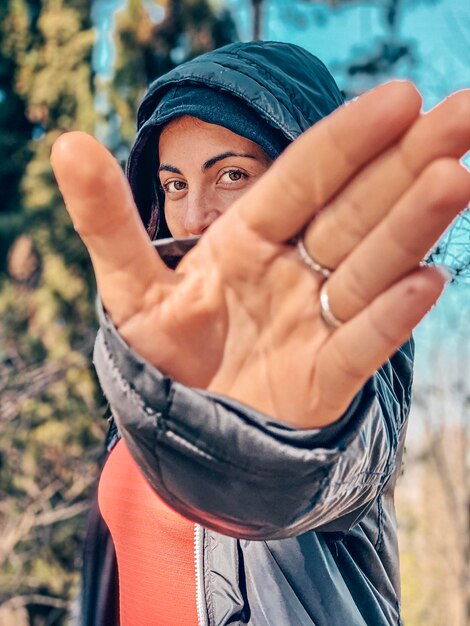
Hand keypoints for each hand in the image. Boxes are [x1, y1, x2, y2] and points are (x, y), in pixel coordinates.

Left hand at [51, 82, 469, 427]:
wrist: (186, 427)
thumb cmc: (161, 354)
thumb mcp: (128, 285)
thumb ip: (105, 219)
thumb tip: (63, 144)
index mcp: (247, 241)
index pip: (301, 180)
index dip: (346, 141)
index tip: (399, 98)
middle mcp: (292, 273)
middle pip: (354, 211)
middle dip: (408, 163)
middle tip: (464, 113)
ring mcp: (314, 324)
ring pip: (369, 268)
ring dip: (410, 228)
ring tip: (455, 180)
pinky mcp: (326, 379)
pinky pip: (360, 344)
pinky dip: (389, 317)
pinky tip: (427, 282)